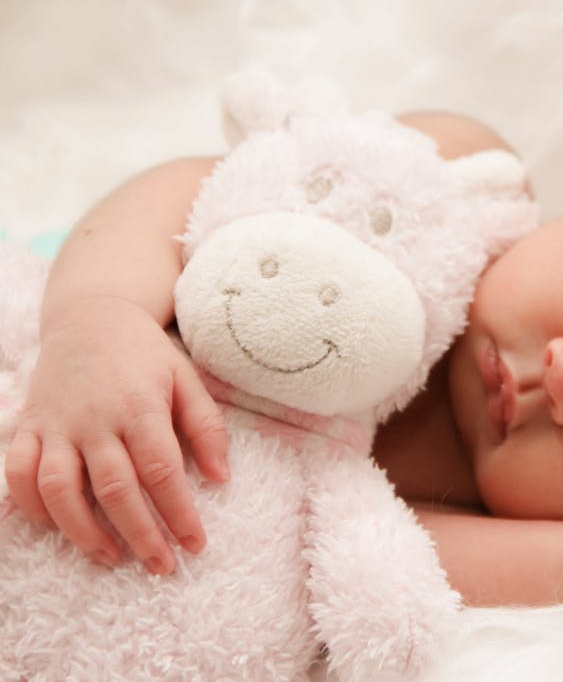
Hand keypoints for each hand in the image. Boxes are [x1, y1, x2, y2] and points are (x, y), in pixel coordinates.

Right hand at [4, 296, 228, 573]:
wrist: (90, 317)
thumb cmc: (146, 355)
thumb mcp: (186, 380)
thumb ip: (206, 427)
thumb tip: (221, 479)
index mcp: (140, 406)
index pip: (161, 470)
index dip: (179, 512)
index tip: (195, 545)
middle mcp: (96, 418)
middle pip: (115, 488)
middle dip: (141, 534)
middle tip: (162, 566)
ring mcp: (57, 424)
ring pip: (61, 489)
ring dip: (84, 532)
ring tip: (112, 558)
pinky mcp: (29, 427)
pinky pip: (19, 474)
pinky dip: (30, 506)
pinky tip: (57, 529)